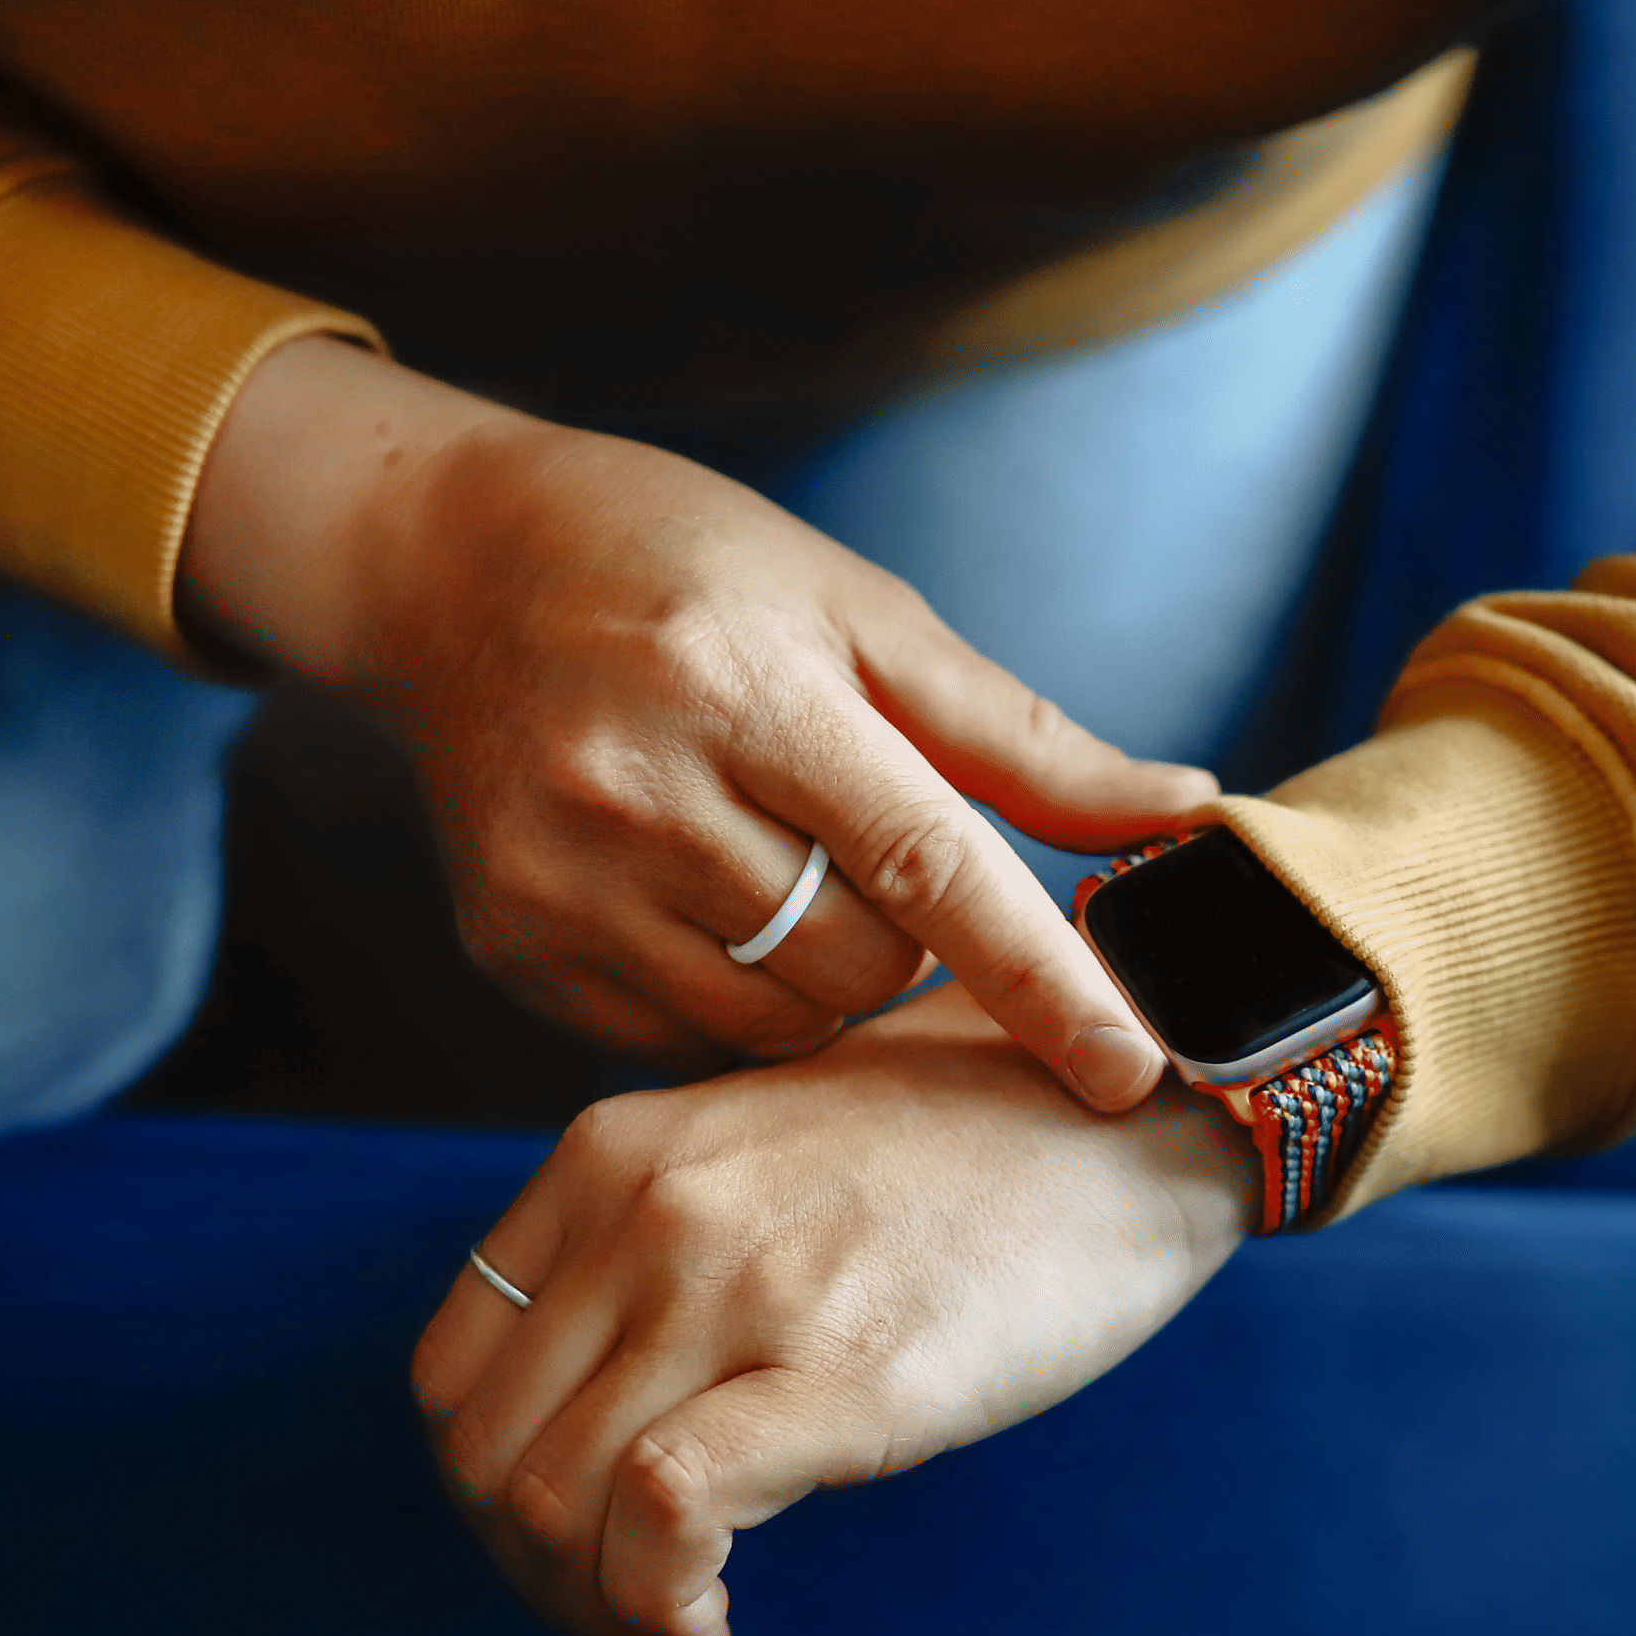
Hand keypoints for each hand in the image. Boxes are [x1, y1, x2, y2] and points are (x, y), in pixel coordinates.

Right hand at [177, 336, 1214, 1108]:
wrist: (448, 566)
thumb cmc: (687, 572)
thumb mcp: (857, 609)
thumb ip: (1017, 737)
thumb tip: (1186, 808)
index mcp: (750, 687)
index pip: (929, 864)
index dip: (1043, 977)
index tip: (1134, 1068)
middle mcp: (641, 792)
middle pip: (865, 961)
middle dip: (907, 933)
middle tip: (856, 837)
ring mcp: (565, 884)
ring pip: (782, 1020)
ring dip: (826, 972)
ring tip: (778, 858)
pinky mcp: (516, 950)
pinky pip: (689, 1040)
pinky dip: (733, 994)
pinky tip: (696, 890)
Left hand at [409, 983, 1260, 1635]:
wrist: (1147, 1104)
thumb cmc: (979, 1146)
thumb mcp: (765, 1153)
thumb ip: (663, 1253)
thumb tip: (608, 1429)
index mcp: (612, 1157)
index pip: (453, 1378)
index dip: (493, 1502)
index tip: (582, 1555)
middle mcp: (649, 1212)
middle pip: (488, 1463)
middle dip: (541, 1586)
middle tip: (636, 1627)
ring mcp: (739, 1286)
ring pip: (556, 1507)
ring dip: (600, 1619)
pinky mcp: (841, 1371)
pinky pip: (666, 1517)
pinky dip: (659, 1609)